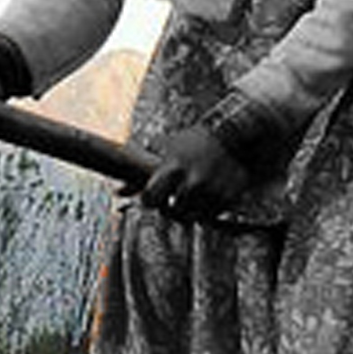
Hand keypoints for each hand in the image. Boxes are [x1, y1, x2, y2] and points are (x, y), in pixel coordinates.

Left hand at [137, 123, 256, 220]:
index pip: (150, 198)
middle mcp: (192, 182)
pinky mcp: (227, 198)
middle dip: (169, 206)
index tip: (153, 197)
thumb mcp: (168, 151)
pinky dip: (206, 210)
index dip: (149, 200)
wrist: (234, 137)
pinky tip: (207, 195)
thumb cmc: (195, 142)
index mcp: (173, 167)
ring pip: (190, 216)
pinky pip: (209, 216)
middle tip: (174, 195)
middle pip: (170, 211)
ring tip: (192, 194)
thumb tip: (119, 192)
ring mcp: (211, 191)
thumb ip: (142, 172)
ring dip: (188, 209)